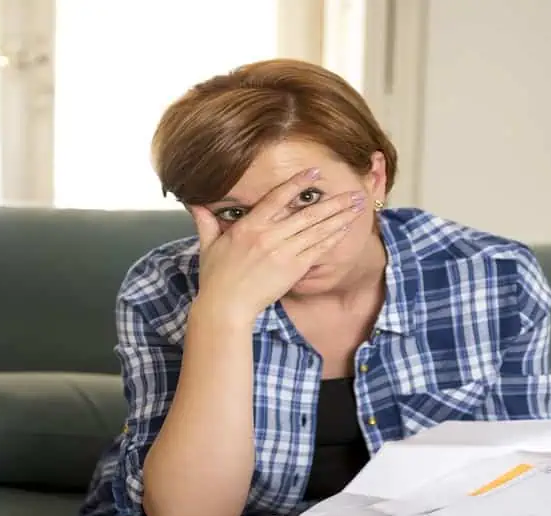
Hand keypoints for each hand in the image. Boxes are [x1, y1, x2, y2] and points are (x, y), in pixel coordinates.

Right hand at [188, 168, 365, 321]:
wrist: (226, 307)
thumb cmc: (216, 278)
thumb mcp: (208, 246)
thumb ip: (206, 221)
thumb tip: (193, 203)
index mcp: (249, 227)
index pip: (277, 198)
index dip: (297, 184)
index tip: (314, 172)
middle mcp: (269, 236)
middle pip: (307, 214)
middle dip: (333, 202)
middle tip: (353, 192)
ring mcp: (283, 253)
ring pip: (317, 230)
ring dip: (339, 217)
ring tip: (357, 207)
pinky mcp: (292, 270)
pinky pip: (317, 250)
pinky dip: (332, 238)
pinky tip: (345, 229)